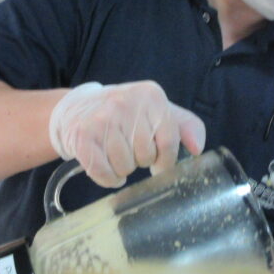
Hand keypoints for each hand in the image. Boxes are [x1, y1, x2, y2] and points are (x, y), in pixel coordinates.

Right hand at [48, 81, 205, 186]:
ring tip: (114, 153)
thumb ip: (185, 126)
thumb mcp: (157, 111)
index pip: (169, 142)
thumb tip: (197, 148)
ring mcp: (102, 119)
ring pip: (125, 167)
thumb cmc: (124, 114)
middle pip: (146, 157)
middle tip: (128, 148)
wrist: (76, 109)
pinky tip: (104, 164)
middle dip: (140, 160)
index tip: (158, 162)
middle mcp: (126, 103)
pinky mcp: (83, 136)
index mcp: (151, 95)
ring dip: (121, 169)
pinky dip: (107, 178)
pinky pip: (104, 173)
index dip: (165, 160)